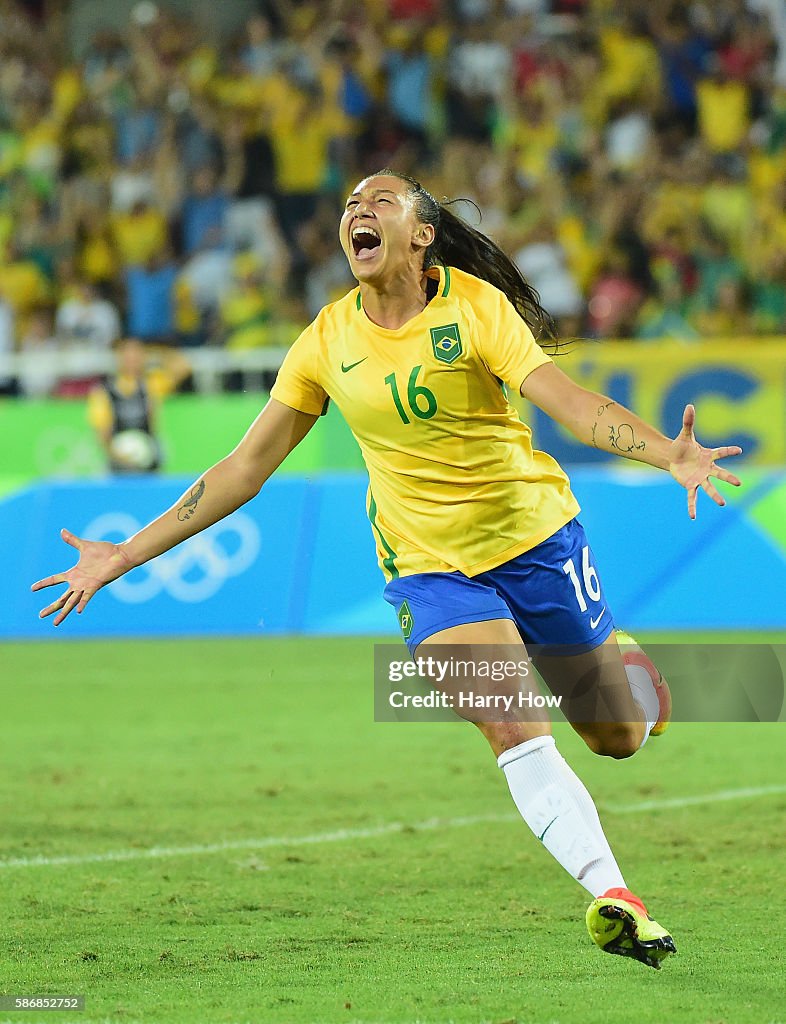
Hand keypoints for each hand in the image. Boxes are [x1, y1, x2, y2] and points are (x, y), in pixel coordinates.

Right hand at [31, 529, 133, 625]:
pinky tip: (77, 611)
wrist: (120, 554)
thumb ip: (72, 540)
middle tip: (40, 615)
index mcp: (75, 574)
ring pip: (72, 602)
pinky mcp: (95, 585)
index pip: (55, 580)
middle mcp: (79, 583)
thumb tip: (62, 531)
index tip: (32, 588)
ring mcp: (86, 586)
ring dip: (63, 612)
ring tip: (55, 623)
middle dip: (52, 607)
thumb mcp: (84, 546)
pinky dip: (82, 603)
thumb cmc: (105, 552)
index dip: (44, 583)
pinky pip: (87, 596)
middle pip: (62, 598)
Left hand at [668, 404, 741, 519]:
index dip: (729, 451)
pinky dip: (692, 506)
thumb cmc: (682, 446)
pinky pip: (692, 497)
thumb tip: (689, 405)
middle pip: (720, 474)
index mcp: (708, 455)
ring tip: (723, 503)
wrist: (672, 457)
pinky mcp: (690, 485)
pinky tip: (692, 516)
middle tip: (739, 483)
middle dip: (729, 478)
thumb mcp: (684, 434)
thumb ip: (688, 422)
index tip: (739, 450)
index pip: (721, 452)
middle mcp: (707, 468)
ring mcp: (699, 478)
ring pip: (709, 488)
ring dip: (715, 495)